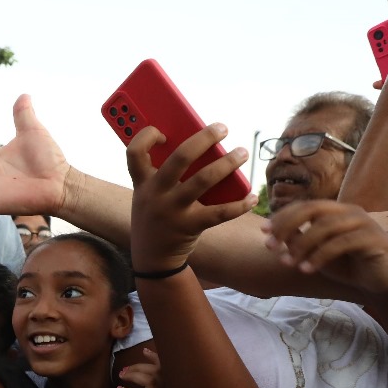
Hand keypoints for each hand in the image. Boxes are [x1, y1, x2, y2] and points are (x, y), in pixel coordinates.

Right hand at [126, 123, 254, 270]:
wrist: (152, 258)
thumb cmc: (155, 217)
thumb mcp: (149, 195)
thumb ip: (164, 174)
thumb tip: (201, 145)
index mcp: (142, 183)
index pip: (135, 152)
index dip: (147, 136)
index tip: (164, 131)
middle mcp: (155, 195)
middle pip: (179, 158)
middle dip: (204, 138)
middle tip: (223, 128)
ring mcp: (172, 211)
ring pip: (203, 180)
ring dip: (227, 163)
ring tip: (242, 153)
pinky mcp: (190, 227)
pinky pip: (219, 213)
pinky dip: (239, 204)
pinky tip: (252, 197)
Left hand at [262, 201, 387, 295]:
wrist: (383, 282)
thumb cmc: (350, 265)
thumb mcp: (318, 254)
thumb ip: (300, 242)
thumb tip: (275, 235)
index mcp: (336, 211)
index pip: (304, 206)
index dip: (282, 217)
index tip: (265, 232)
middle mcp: (349, 211)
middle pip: (312, 209)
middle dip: (287, 226)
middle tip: (271, 246)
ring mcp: (363, 223)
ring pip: (325, 226)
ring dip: (302, 245)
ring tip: (288, 263)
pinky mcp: (373, 239)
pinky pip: (341, 243)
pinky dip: (320, 256)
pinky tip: (307, 270)